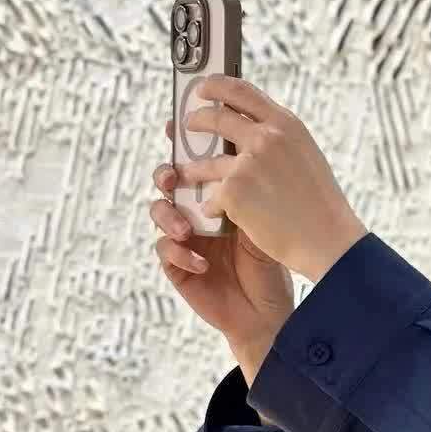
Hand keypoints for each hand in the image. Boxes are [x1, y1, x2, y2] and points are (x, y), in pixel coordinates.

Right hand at [150, 118, 294, 355]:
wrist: (270, 306)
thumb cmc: (272, 253)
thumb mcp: (265, 209)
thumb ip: (250, 177)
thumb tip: (245, 135)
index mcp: (217, 189)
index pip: (195, 158)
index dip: (181, 141)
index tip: (175, 125)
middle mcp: (196, 208)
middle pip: (167, 180)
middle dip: (165, 173)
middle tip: (173, 176)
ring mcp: (184, 236)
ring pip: (158, 212)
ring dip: (168, 216)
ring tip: (186, 228)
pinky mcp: (177, 265)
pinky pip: (164, 251)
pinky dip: (180, 253)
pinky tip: (202, 262)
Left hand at [178, 76, 369, 281]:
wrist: (326, 239)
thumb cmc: (319, 204)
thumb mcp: (305, 155)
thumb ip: (279, 140)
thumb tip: (252, 131)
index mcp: (285, 125)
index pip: (243, 92)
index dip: (217, 85)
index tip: (204, 87)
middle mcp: (265, 138)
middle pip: (216, 118)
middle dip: (197, 120)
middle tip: (189, 124)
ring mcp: (247, 164)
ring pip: (206, 162)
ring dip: (193, 169)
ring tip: (187, 174)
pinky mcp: (233, 192)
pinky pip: (211, 197)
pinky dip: (212, 207)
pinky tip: (217, 214)